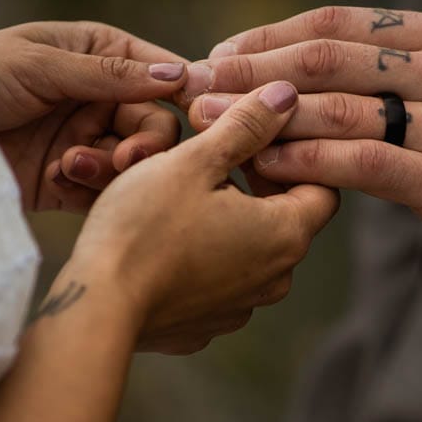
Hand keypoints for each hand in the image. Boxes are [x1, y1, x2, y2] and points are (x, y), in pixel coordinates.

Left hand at [0, 22, 188, 212]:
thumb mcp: (41, 65)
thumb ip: (109, 74)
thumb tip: (178, 74)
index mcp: (96, 53)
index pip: (158, 72)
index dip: (178, 93)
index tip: (191, 115)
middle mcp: (96, 97)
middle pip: (153, 124)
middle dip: (145, 142)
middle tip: (129, 159)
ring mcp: (82, 139)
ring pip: (132, 162)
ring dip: (111, 166)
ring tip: (73, 165)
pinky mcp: (64, 181)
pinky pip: (101, 191)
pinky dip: (89, 187)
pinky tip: (57, 177)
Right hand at [65, 82, 339, 353]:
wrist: (98, 308)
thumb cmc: (144, 228)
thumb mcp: (194, 161)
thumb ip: (246, 125)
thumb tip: (286, 95)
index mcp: (286, 235)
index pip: (322, 188)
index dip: (292, 156)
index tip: (253, 138)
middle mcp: (275, 280)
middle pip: (284, 218)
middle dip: (255, 184)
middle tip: (212, 156)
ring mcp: (240, 308)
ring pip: (248, 250)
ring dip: (226, 219)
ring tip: (183, 195)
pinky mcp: (205, 326)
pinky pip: (215, 281)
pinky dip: (201, 256)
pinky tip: (164, 238)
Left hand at [182, 6, 421, 275]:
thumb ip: (386, 75)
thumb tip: (298, 74)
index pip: (331, 23)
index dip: (264, 37)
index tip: (215, 57)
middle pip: (321, 57)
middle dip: (246, 72)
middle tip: (193, 88)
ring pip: (334, 107)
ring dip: (260, 117)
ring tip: (209, 126)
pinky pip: (360, 161)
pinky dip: (305, 162)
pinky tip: (264, 167)